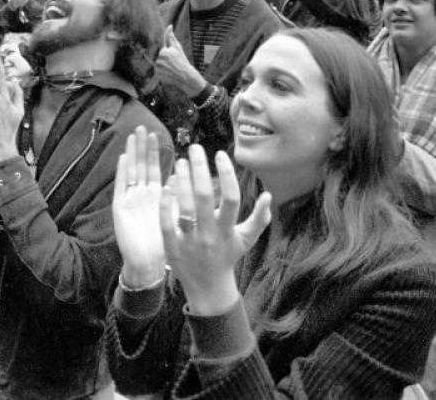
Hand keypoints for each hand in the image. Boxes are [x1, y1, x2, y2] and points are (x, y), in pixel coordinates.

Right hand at [113, 128, 167, 288]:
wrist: (148, 264)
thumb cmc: (165, 243)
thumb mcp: (175, 216)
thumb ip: (176, 198)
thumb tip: (180, 178)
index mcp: (155, 196)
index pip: (153, 168)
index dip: (154, 152)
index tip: (156, 134)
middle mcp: (141, 195)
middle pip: (141, 166)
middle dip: (142, 147)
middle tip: (142, 127)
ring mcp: (130, 200)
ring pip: (131, 172)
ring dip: (132, 154)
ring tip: (133, 136)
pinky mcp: (120, 209)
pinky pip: (121, 187)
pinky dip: (122, 172)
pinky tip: (123, 158)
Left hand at [155, 26, 206, 96]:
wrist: (186, 76)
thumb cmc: (182, 60)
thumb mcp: (177, 47)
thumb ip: (171, 37)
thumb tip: (169, 26)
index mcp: (163, 52)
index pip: (164, 50)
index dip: (170, 54)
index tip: (173, 58)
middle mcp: (159, 60)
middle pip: (160, 57)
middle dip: (166, 60)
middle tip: (175, 64)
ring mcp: (157, 68)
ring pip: (158, 64)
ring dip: (164, 66)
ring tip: (172, 69)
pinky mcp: (157, 75)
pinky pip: (158, 72)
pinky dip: (162, 72)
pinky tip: (169, 74)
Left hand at [161, 145, 272, 316]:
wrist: (208, 288)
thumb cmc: (227, 256)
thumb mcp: (246, 239)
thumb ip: (260, 218)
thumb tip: (269, 195)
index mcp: (228, 231)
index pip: (231, 198)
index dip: (226, 174)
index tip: (219, 153)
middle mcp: (210, 235)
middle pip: (204, 198)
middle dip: (199, 169)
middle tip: (194, 148)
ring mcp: (190, 242)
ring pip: (184, 208)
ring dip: (181, 182)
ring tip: (180, 162)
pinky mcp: (172, 248)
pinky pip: (166, 223)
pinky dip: (166, 204)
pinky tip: (166, 185)